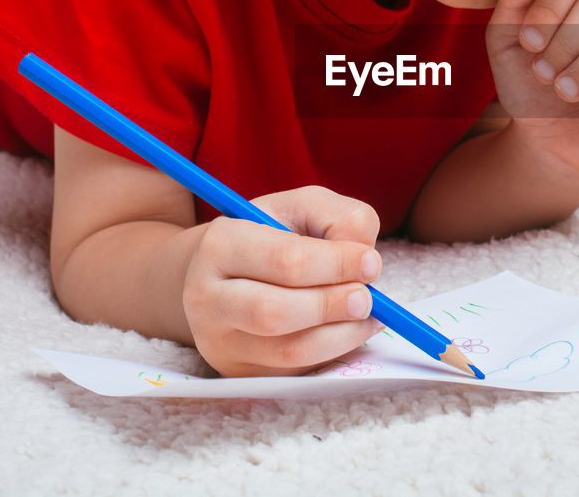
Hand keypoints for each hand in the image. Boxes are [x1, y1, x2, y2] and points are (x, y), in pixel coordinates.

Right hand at [180, 185, 383, 376]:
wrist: (222, 273)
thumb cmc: (271, 234)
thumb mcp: (303, 207)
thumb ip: (340, 219)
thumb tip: (367, 263)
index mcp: (220, 245)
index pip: (286, 260)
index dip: (338, 263)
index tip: (372, 262)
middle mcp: (206, 298)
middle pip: (276, 312)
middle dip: (333, 305)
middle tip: (368, 297)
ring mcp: (219, 341)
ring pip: (288, 351)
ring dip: (341, 334)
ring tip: (367, 314)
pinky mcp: (239, 371)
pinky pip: (295, 371)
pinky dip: (333, 352)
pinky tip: (349, 330)